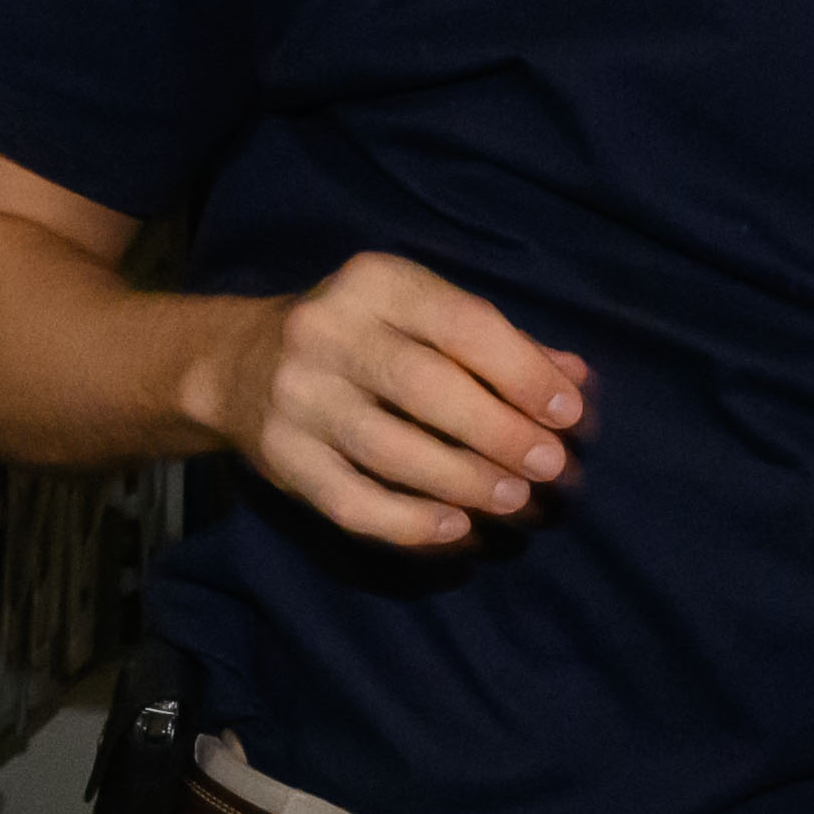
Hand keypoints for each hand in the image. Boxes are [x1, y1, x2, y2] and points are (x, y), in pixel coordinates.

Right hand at [195, 254, 583, 550]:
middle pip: (426, 388)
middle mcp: (327, 332)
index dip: (522, 372)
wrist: (237, 364)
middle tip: (551, 467)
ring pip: (391, 450)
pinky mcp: (281, 458)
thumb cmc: (361, 337)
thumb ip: (498, 344)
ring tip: (517, 502)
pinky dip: (408, 523)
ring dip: (464, 482)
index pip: (461, 324)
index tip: (568, 414)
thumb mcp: (419, 316)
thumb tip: (575, 382)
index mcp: (375, 283)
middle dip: (500, 433)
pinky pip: (351, 501)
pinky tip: (456, 529)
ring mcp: (297, 397)